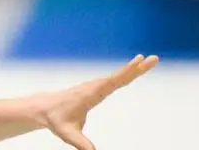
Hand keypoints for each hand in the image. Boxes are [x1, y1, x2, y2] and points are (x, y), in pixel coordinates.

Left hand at [32, 54, 158, 149]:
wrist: (44, 108)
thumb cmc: (56, 120)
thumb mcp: (67, 134)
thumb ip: (81, 144)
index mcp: (90, 95)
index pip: (111, 83)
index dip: (125, 73)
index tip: (138, 63)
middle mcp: (94, 87)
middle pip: (119, 76)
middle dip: (137, 68)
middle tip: (154, 58)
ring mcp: (95, 86)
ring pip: (118, 76)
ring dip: (134, 68)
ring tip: (148, 60)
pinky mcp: (96, 88)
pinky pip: (114, 79)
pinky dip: (126, 74)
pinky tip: (134, 70)